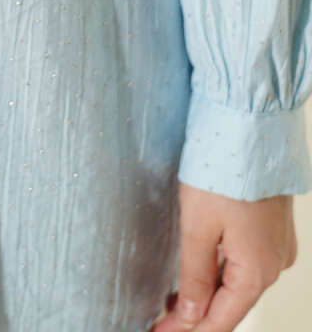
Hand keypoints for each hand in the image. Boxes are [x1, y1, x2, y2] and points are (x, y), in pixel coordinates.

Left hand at [149, 181, 297, 330]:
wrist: (250, 124)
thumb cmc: (225, 168)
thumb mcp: (198, 226)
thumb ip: (194, 275)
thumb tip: (190, 313)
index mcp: (258, 272)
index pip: (220, 319)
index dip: (186, 331)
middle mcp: (274, 263)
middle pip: (230, 302)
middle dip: (195, 314)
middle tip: (160, 319)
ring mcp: (277, 244)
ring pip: (238, 280)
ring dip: (207, 292)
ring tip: (172, 300)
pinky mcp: (272, 225)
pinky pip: (245, 259)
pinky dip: (221, 270)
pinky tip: (199, 269)